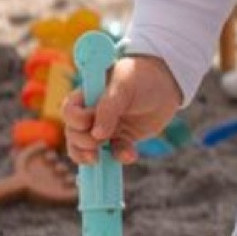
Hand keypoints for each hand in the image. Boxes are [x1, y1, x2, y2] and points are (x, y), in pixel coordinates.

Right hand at [62, 52, 182, 165]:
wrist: (167, 84)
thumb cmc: (140, 76)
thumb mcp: (123, 85)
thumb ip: (108, 108)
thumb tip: (97, 135)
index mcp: (87, 95)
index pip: (69, 112)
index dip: (75, 121)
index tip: (89, 121)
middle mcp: (93, 113)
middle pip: (74, 134)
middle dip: (82, 142)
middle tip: (98, 142)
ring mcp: (106, 127)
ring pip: (87, 148)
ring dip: (90, 156)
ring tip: (99, 159)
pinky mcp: (122, 139)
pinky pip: (114, 154)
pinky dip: (120, 157)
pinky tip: (130, 155)